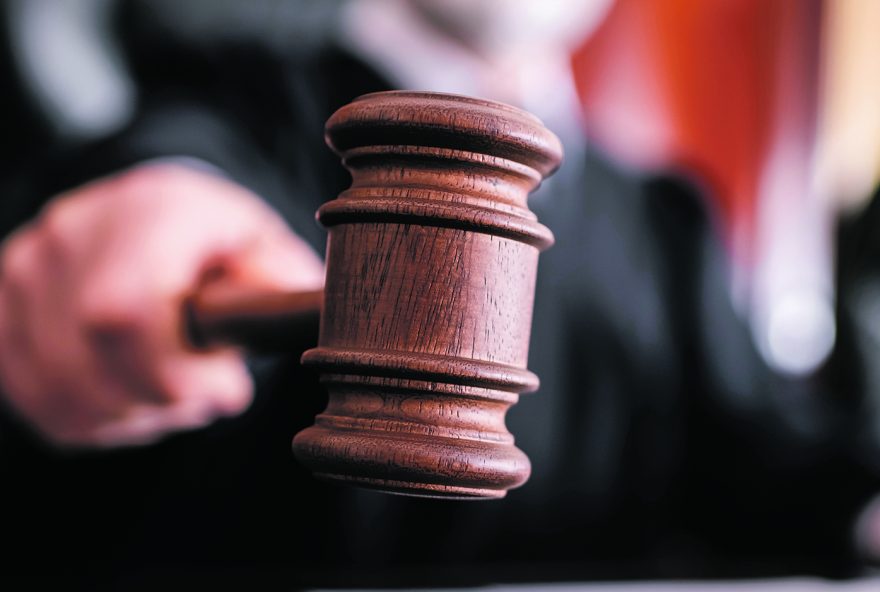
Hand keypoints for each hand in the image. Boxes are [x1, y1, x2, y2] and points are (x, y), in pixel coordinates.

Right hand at [0, 163, 323, 446]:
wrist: (156, 219)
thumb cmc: (221, 244)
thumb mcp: (269, 253)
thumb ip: (278, 286)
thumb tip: (278, 322)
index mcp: (150, 209)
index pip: (124, 312)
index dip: (173, 376)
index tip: (228, 390)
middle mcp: (73, 230)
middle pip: (87, 360)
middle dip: (160, 401)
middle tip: (206, 394)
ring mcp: (27, 268)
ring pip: (58, 388)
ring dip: (130, 413)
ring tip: (173, 389)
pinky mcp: (3, 307)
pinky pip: (32, 395)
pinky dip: (89, 416)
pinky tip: (132, 394)